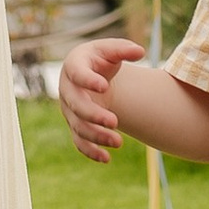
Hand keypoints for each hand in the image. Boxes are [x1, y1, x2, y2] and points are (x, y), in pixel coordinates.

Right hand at [59, 36, 142, 159]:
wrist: (92, 74)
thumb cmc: (101, 60)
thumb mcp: (111, 50)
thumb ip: (124, 49)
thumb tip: (139, 51)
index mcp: (74, 66)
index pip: (77, 74)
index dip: (88, 80)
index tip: (104, 86)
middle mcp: (68, 90)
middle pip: (76, 105)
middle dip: (94, 115)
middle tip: (115, 122)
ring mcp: (70, 110)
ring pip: (78, 127)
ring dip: (97, 136)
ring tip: (119, 142)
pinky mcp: (76, 125)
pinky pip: (79, 142)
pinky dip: (91, 152)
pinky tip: (107, 158)